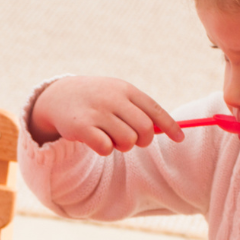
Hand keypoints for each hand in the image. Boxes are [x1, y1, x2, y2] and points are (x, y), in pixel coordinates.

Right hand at [28, 76, 180, 154]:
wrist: (58, 96)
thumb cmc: (97, 100)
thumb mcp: (118, 97)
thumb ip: (140, 111)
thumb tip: (164, 130)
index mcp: (125, 89)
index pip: (155, 110)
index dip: (171, 126)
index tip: (181, 138)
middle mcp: (113, 98)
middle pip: (145, 129)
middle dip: (144, 141)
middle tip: (134, 141)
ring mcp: (97, 112)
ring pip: (128, 142)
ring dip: (123, 146)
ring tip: (111, 137)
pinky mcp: (82, 127)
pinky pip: (106, 148)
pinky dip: (105, 150)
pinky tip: (96, 140)